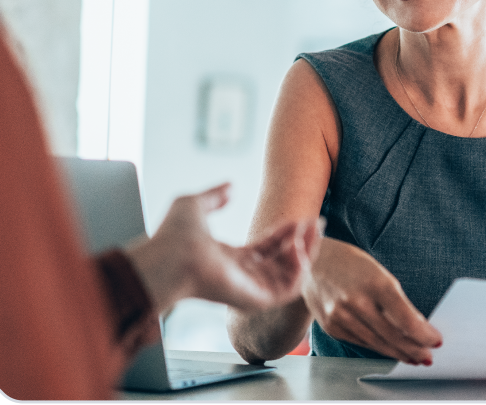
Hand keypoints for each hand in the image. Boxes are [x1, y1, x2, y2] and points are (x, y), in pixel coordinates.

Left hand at [126, 183, 320, 313]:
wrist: (167, 257)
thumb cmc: (172, 235)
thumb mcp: (195, 205)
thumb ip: (214, 196)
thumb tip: (230, 186)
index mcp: (229, 259)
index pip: (267, 249)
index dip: (286, 232)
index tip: (302, 218)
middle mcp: (242, 276)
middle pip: (283, 263)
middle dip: (304, 243)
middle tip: (318, 222)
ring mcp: (249, 290)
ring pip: (290, 277)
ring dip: (306, 254)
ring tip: (312, 231)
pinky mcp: (255, 300)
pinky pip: (289, 290)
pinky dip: (300, 270)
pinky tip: (299, 247)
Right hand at [301, 238, 441, 363]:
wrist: (310, 262)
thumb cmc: (349, 263)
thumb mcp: (376, 271)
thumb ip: (394, 298)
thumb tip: (416, 325)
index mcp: (374, 281)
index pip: (405, 318)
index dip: (423, 334)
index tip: (436, 340)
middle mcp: (356, 301)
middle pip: (392, 335)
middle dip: (414, 348)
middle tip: (428, 355)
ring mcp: (341, 316)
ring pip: (377, 343)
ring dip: (399, 353)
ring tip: (414, 357)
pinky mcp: (331, 326)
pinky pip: (361, 342)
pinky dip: (378, 347)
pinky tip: (389, 349)